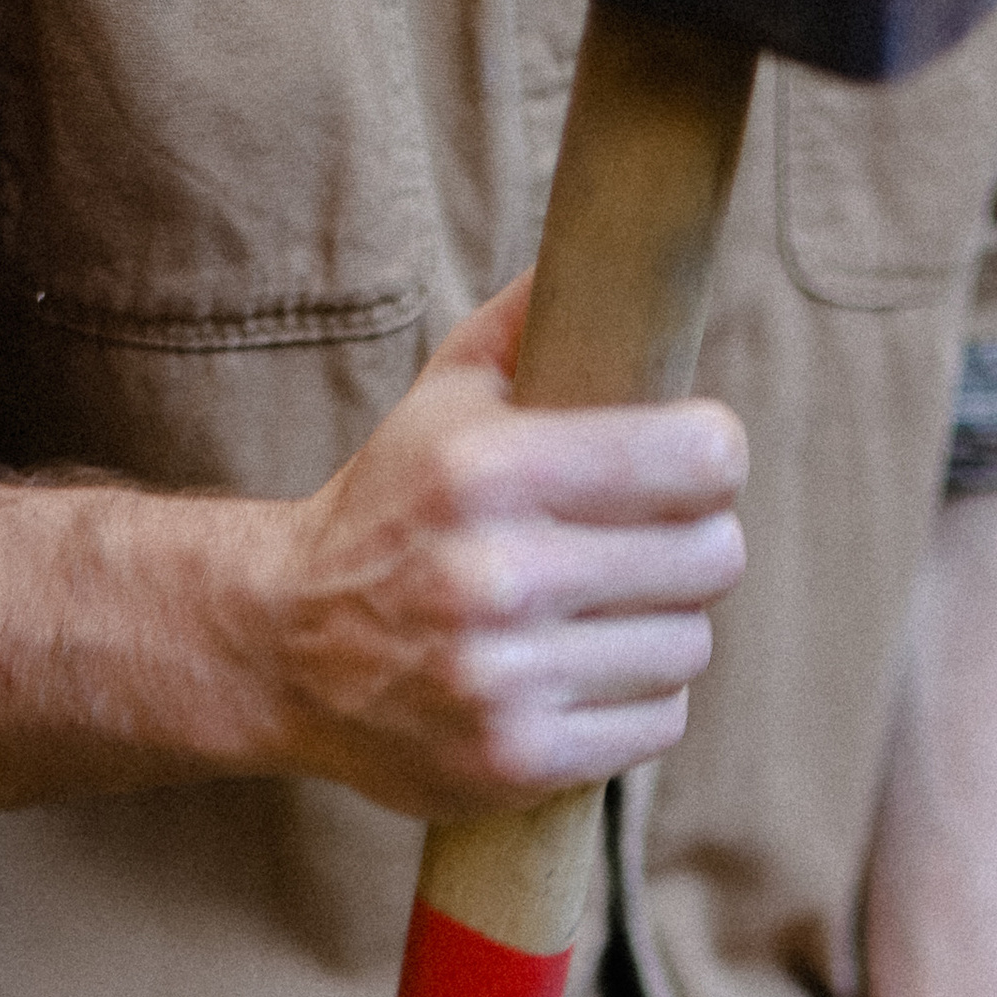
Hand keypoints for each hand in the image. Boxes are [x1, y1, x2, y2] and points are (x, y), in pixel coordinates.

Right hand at [254, 276, 747, 825]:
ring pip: (688, 645)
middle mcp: (497, 576)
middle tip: (658, 544)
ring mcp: (506, 678)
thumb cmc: (388, 510)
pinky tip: (585, 674)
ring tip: (607, 614)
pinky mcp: (517, 759)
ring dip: (665, 629)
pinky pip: (657, 723)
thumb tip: (618, 237)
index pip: (696, 458)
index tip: (698, 460)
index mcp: (488, 471)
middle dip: (697, 546)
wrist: (282, 647)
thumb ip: (531, 324)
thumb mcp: (442, 401)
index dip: (714, 455)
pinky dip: (638, 701)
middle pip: (709, 558)